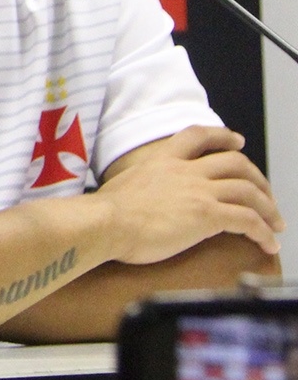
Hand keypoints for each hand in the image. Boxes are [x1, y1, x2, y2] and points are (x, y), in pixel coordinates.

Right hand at [98, 126, 284, 263]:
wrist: (105, 222)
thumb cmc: (104, 213)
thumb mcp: (123, 185)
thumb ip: (141, 185)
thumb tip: (139, 199)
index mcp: (163, 160)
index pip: (198, 135)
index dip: (222, 136)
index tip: (237, 141)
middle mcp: (185, 171)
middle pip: (235, 163)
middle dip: (258, 178)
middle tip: (266, 194)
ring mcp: (199, 191)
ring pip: (249, 191)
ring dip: (268, 208)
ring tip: (275, 223)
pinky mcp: (208, 215)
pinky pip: (248, 220)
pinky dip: (264, 232)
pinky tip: (267, 243)